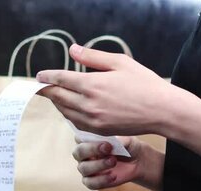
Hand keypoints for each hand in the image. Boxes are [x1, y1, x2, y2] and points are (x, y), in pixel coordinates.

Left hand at [37, 44, 179, 136]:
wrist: (162, 111)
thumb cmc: (144, 83)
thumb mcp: (120, 63)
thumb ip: (93, 57)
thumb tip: (73, 50)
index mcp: (92, 85)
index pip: (60, 80)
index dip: (47, 77)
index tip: (39, 76)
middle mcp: (89, 104)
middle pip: (57, 97)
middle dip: (46, 91)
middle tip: (38, 86)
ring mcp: (93, 120)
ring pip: (65, 111)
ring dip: (57, 102)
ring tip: (54, 94)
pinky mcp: (98, 130)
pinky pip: (75, 122)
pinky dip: (68, 113)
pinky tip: (69, 107)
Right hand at [73, 136, 141, 189]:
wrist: (136, 162)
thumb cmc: (128, 146)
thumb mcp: (127, 140)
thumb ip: (119, 140)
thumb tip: (112, 142)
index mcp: (87, 139)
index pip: (79, 137)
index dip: (90, 139)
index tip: (107, 143)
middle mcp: (83, 154)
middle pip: (78, 152)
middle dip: (92, 150)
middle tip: (108, 149)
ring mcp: (85, 168)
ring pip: (83, 168)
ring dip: (98, 165)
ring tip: (113, 161)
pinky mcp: (91, 182)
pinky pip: (90, 183)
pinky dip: (101, 180)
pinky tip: (113, 176)